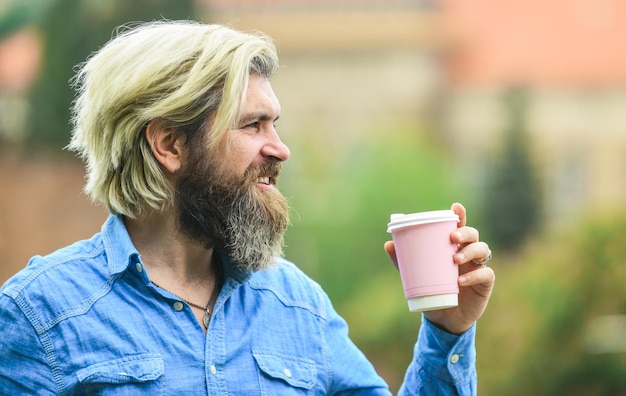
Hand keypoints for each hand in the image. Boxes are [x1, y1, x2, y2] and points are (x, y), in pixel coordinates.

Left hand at [384, 203, 494, 334]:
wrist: (443, 318)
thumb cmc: (431, 289)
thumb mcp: (415, 275)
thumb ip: (403, 260)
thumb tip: (388, 244)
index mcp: (453, 246)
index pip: (459, 226)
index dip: (460, 215)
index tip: (456, 207)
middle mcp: (468, 253)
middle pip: (473, 234)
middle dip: (465, 232)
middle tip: (452, 237)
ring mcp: (478, 266)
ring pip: (482, 250)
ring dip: (470, 251)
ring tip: (455, 259)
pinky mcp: (484, 283)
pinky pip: (485, 274)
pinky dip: (474, 275)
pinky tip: (461, 281)